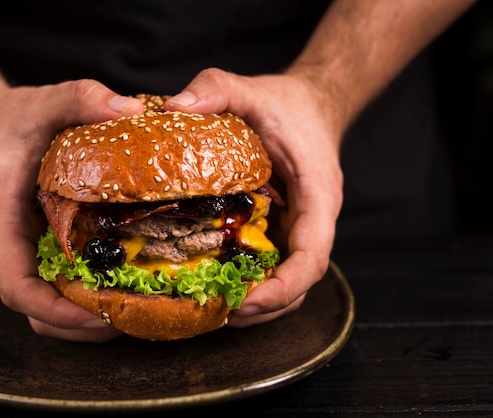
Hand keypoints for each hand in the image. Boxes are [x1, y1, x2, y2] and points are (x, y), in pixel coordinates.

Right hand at [0, 79, 143, 340]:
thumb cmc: (9, 120)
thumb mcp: (43, 101)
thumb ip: (81, 97)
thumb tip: (134, 109)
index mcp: (4, 221)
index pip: (15, 285)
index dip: (51, 310)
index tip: (94, 316)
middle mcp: (18, 244)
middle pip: (36, 310)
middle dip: (77, 326)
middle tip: (129, 320)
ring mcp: (34, 247)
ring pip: (49, 303)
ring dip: (85, 319)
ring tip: (133, 314)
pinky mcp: (50, 243)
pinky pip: (64, 282)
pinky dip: (89, 295)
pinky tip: (126, 287)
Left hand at [165, 68, 343, 325]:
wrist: (310, 106)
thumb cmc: (287, 104)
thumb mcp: (250, 89)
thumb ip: (217, 87)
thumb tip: (175, 107)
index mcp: (317, 194)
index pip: (312, 256)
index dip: (283, 287)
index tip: (246, 302)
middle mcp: (313, 220)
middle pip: (300, 282)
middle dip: (264, 306)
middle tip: (217, 313)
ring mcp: (299, 228)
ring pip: (289, 282)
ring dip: (257, 302)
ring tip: (213, 307)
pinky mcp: (283, 229)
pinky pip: (273, 266)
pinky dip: (251, 282)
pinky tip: (216, 282)